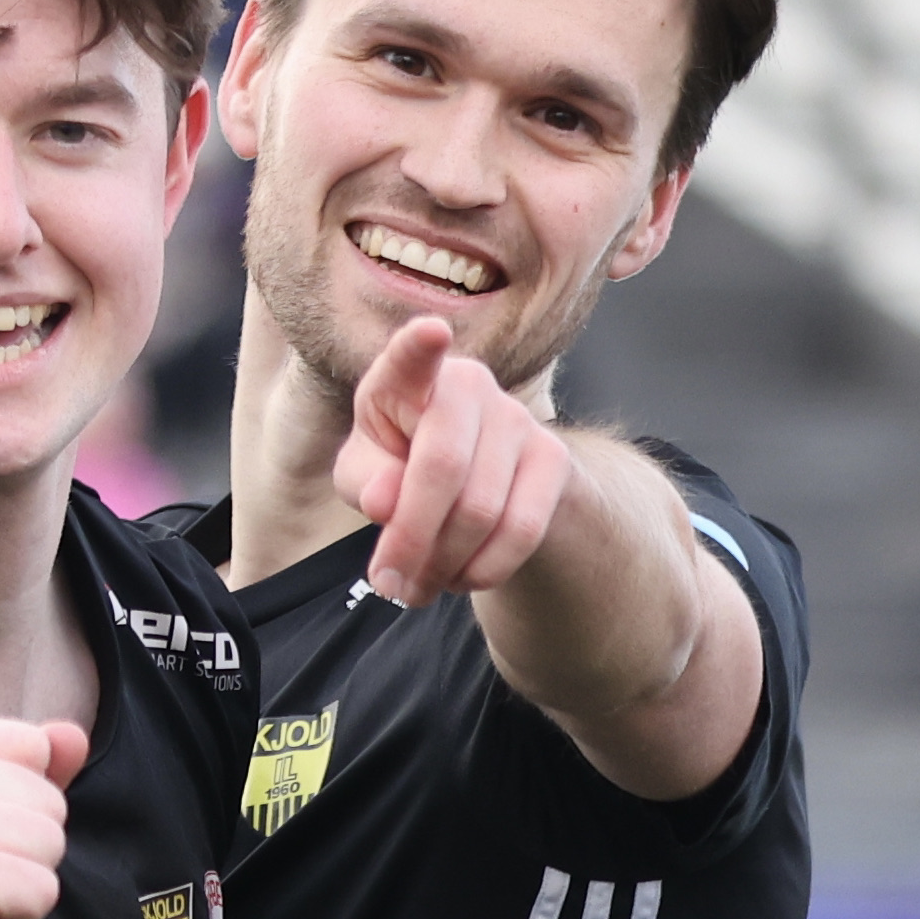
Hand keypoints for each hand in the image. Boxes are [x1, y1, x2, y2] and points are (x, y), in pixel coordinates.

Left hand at [339, 316, 570, 606]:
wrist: (479, 481)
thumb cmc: (401, 467)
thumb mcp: (366, 474)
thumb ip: (365, 480)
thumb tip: (384, 500)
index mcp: (408, 380)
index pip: (411, 359)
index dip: (418, 347)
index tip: (430, 331)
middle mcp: (469, 385)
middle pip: (442, 469)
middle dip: (411, 540)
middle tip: (389, 586)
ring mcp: (517, 418)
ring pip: (482, 509)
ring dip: (444, 565)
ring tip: (419, 587)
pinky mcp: (554, 458)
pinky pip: (523, 529)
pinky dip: (485, 569)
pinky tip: (462, 578)